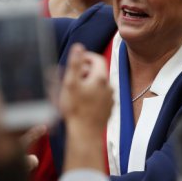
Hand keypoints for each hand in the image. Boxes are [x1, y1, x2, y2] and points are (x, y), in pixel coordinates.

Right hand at [60, 44, 112, 172]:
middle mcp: (109, 86)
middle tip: (72, 77)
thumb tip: (79, 47)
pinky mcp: (108, 109)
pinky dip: (92, 95)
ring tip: (76, 91)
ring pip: (99, 84)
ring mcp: (110, 98)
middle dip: (85, 71)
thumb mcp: (71, 83)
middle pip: (98, 71)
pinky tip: (82, 102)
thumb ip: (75, 63)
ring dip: (89, 83)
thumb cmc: (75, 109)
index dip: (86, 57)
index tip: (76, 60)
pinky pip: (101, 96)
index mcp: (100, 78)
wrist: (85, 133)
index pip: (96, 58)